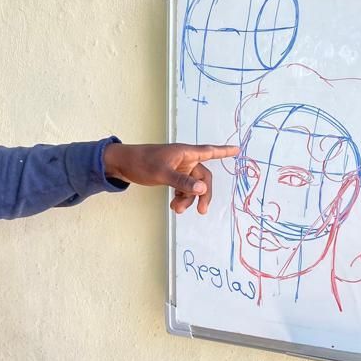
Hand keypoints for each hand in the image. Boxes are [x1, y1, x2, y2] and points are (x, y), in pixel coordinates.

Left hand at [103, 142, 238, 214]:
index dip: (224, 151)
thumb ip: (183, 182)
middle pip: (203, 177)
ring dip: (188, 199)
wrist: (122, 164)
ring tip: (176, 209)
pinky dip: (181, 198)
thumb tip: (203, 189)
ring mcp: (178, 169)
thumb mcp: (162, 173)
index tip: (238, 150)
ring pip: (192, 186)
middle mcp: (185, 160)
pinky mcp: (171, 176)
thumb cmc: (142, 162)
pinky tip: (174, 205)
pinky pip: (183, 189)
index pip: (209, 151)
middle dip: (202, 194)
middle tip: (201, 211)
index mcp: (185, 153)